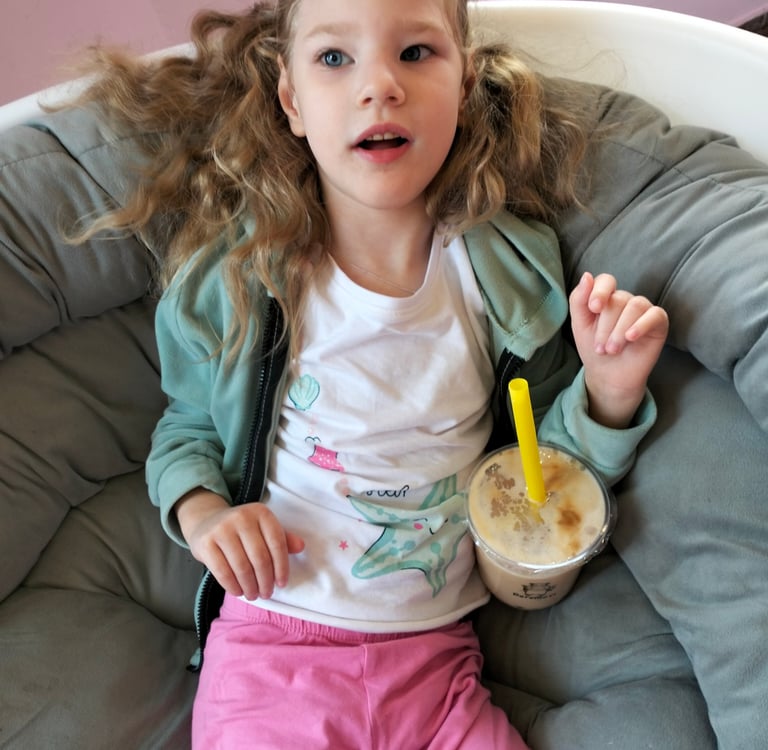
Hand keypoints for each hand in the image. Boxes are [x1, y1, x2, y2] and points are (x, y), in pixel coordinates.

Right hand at [175, 488, 304, 599]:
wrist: (207, 522)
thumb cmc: (242, 530)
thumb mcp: (263, 528)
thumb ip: (283, 538)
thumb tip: (301, 546)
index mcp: (261, 512)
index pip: (277, 543)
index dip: (282, 567)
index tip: (282, 583)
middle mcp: (242, 517)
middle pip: (260, 557)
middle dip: (265, 581)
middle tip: (266, 593)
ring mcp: (222, 529)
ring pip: (242, 567)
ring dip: (250, 586)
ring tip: (253, 595)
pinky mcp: (206, 543)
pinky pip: (222, 571)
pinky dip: (232, 586)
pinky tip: (238, 592)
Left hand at [569, 272, 668, 427]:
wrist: (609, 375)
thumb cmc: (595, 348)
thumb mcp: (580, 324)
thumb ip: (579, 300)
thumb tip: (586, 275)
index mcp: (606, 297)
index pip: (606, 281)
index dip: (600, 291)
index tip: (593, 308)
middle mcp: (625, 300)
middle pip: (617, 299)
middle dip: (605, 326)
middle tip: (601, 348)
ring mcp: (643, 309)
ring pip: (634, 306)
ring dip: (619, 331)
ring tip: (612, 350)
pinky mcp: (658, 322)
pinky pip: (654, 314)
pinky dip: (641, 326)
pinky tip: (631, 338)